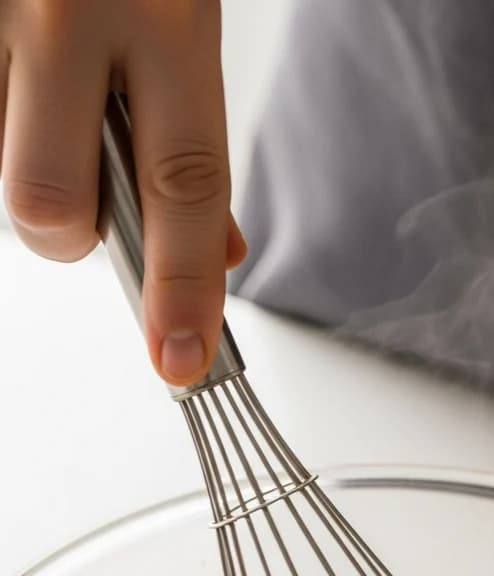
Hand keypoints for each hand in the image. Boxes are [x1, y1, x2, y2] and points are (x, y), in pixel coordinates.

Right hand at [0, 0, 246, 384]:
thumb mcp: (188, 14)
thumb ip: (193, 136)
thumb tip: (213, 258)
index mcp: (167, 11)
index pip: (184, 188)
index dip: (183, 292)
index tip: (182, 364)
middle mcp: (69, 10)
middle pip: (48, 207)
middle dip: (70, 236)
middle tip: (87, 197)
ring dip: (26, 167)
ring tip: (51, 99)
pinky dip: (0, 119)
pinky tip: (24, 74)